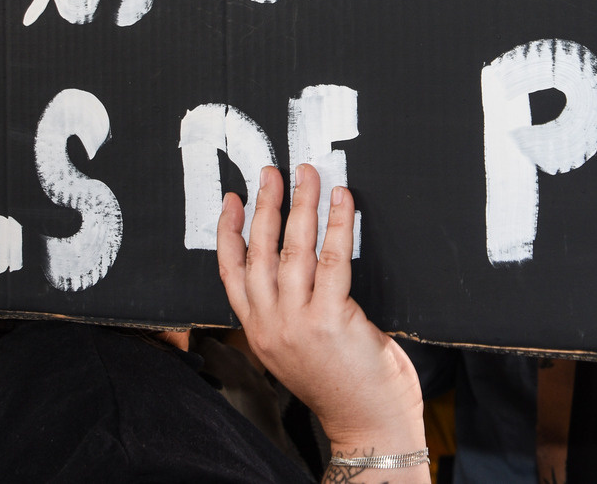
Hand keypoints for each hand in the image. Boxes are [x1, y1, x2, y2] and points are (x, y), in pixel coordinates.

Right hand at [217, 164, 425, 459]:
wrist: (368, 425)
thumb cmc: (342, 384)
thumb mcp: (298, 349)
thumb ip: (289, 313)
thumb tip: (300, 263)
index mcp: (259, 331)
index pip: (231, 273)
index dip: (229, 232)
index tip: (233, 199)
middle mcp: (271, 326)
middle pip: (259, 252)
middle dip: (265, 206)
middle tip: (271, 171)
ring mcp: (298, 323)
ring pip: (293, 250)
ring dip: (301, 205)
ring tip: (307, 175)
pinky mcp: (331, 320)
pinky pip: (333, 259)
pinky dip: (338, 224)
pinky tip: (342, 200)